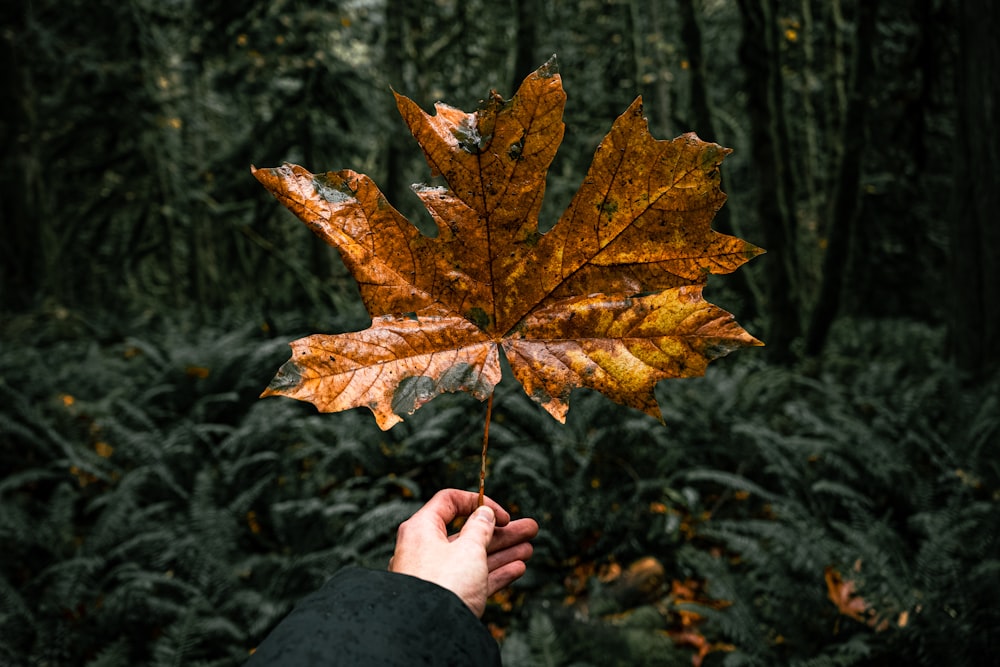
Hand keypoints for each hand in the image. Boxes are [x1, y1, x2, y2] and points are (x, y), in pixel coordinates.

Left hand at [388, 489, 538, 617]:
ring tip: (529, 548)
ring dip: (504, 552)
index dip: (478, 503)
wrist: (429, 635)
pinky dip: (495, 573)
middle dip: (502, 532)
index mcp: (422, 530)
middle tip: (530, 528)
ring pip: (474, 557)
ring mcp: (436, 576)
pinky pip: (473, 579)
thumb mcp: (468, 548)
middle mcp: (426, 550)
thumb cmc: (444, 584)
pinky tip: (517, 568)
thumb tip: (484, 513)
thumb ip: (480, 527)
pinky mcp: (446, 597)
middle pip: (468, 533)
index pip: (449, 502)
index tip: (502, 515)